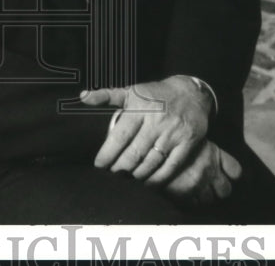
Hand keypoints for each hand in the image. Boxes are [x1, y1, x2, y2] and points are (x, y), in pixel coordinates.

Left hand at [79, 75, 211, 184]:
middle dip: (120, 169)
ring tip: (127, 181)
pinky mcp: (187, 142)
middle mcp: (156, 120)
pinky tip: (148, 183)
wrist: (191, 93)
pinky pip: (170, 167)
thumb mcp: (131, 91)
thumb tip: (83, 96)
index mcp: (140, 107)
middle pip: (134, 153)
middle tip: (111, 177)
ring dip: (136, 176)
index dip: (108, 154)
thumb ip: (106, 95)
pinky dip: (158, 179)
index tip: (99, 165)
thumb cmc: (156, 94)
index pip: (120, 136)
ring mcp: (173, 132)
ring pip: (151, 162)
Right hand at [163, 140, 241, 204]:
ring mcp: (197, 184)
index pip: (236, 172)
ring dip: (205, 198)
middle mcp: (209, 171)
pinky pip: (195, 206)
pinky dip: (191, 203)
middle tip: (210, 186)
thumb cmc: (172, 139)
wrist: (151, 147)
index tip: (225, 175)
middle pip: (226, 190)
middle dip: (219, 189)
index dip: (231, 175)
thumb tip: (217, 160)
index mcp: (214, 155)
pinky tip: (185, 195)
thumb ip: (209, 151)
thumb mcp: (193, 138)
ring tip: (195, 191)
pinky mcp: (184, 195)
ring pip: (210, 201)